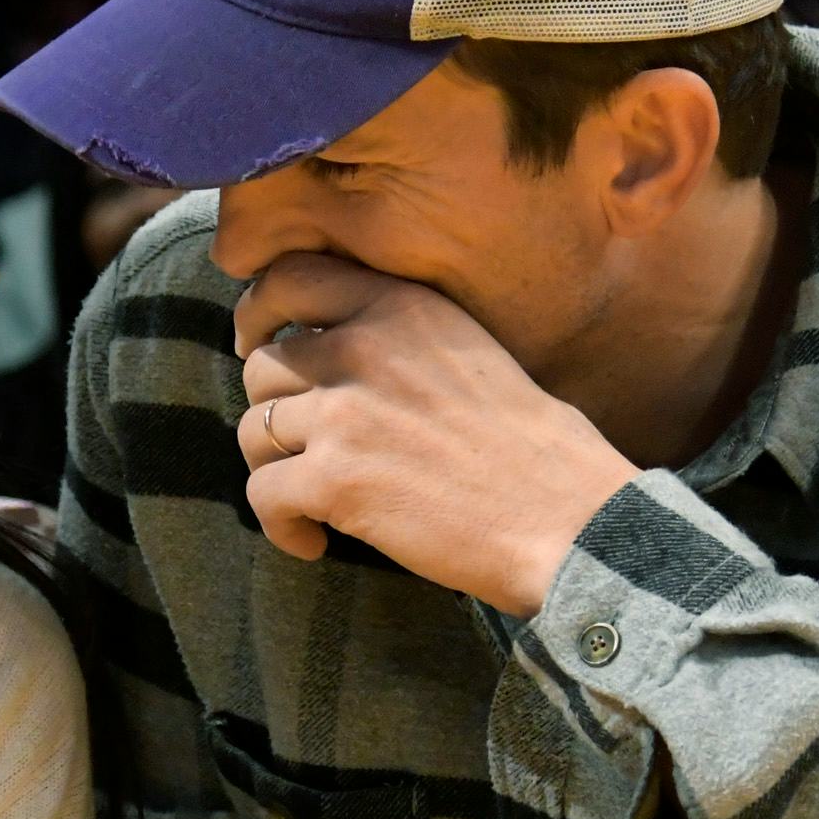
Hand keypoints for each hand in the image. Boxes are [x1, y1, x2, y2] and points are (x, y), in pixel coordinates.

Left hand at [235, 254, 637, 615]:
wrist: (565, 516)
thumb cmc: (530, 448)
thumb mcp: (467, 350)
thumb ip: (395, 338)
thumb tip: (320, 350)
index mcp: (401, 305)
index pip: (290, 277)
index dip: (258, 312)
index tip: (259, 343)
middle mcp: (365, 346)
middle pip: (262, 366)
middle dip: (272, 411)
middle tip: (297, 447)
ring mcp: (345, 413)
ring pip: (253, 432)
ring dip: (274, 470)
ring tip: (313, 502)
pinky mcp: (334, 479)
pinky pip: (262, 496)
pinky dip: (280, 525)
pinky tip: (315, 541)